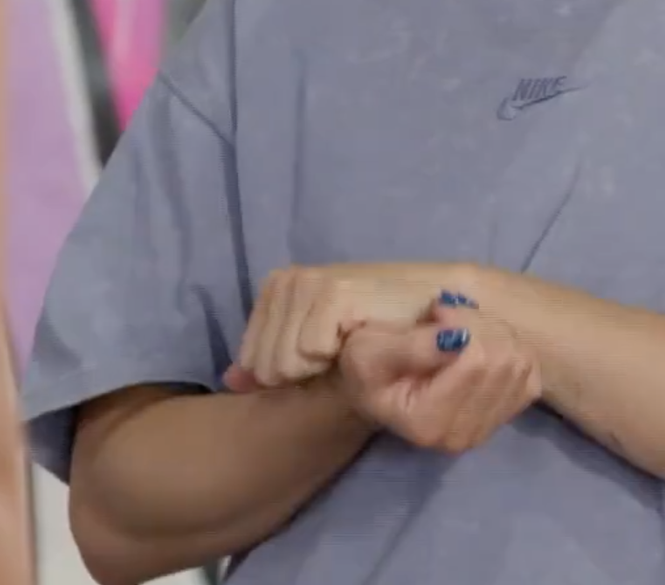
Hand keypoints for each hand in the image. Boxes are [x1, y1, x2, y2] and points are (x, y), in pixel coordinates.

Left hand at [226, 263, 466, 391]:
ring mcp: (310, 282)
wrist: (436, 320)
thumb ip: (267, 368)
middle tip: (338, 360)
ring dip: (317, 370)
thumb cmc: (377, 342)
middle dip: (298, 376)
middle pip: (262, 364)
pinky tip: (359, 344)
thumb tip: (228, 383)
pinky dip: (332, 360)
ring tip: (349, 352)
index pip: (249, 357)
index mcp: (280, 290)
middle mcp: (289, 280)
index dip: (276, 378)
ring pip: (281, 362)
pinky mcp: (334, 289)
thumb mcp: (312, 359)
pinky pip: (307, 351)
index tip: (317, 370)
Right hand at [337, 301, 541, 453]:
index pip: (476, 360)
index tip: (436, 311)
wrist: (376, 387)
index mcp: (429, 424)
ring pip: (522, 361)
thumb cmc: (366, 366)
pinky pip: (530, 372)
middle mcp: (463, 436)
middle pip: (504, 359)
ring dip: (494, 331)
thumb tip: (455, 339)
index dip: (462, 322)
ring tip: (461, 329)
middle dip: (479, 323)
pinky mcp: (506, 415)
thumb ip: (410, 346)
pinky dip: (511, 347)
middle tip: (449, 316)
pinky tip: (481, 344)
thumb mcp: (369, 350)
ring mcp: (489, 428)